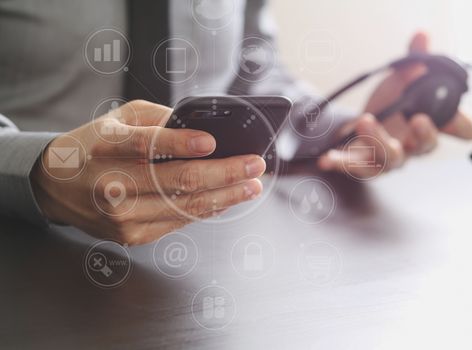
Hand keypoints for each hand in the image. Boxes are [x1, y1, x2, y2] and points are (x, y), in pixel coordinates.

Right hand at [31, 100, 265, 244]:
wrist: (57, 186)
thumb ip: (158, 120)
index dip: (182, 144)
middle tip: (254, 165)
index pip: (147, 146)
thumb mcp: (118, 119)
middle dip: (225, 173)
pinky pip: (179, 222)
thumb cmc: (94, 146)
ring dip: (226, 196)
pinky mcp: (132, 236)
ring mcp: (123, 216)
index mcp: (107, 147)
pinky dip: (207, 210)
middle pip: (178, 181)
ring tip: (252, 186)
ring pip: (185, 207)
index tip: (213, 142)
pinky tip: (227, 200)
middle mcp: (113, 185)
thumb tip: (203, 128)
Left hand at [318, 32, 471, 175]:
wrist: (363, 125)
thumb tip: (421, 35)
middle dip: (424, 135)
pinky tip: (327, 159)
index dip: (463, 126)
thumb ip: (414, 61)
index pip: (461, 130)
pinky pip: (354, 168)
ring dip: (378, 140)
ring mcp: (389, 158)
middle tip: (418, 118)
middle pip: (425, 147)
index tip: (458, 121)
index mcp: (432, 125)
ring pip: (389, 159)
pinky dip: (341, 163)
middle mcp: (414, 146)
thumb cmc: (392, 105)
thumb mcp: (403, 79)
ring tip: (365, 119)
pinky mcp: (364, 163)